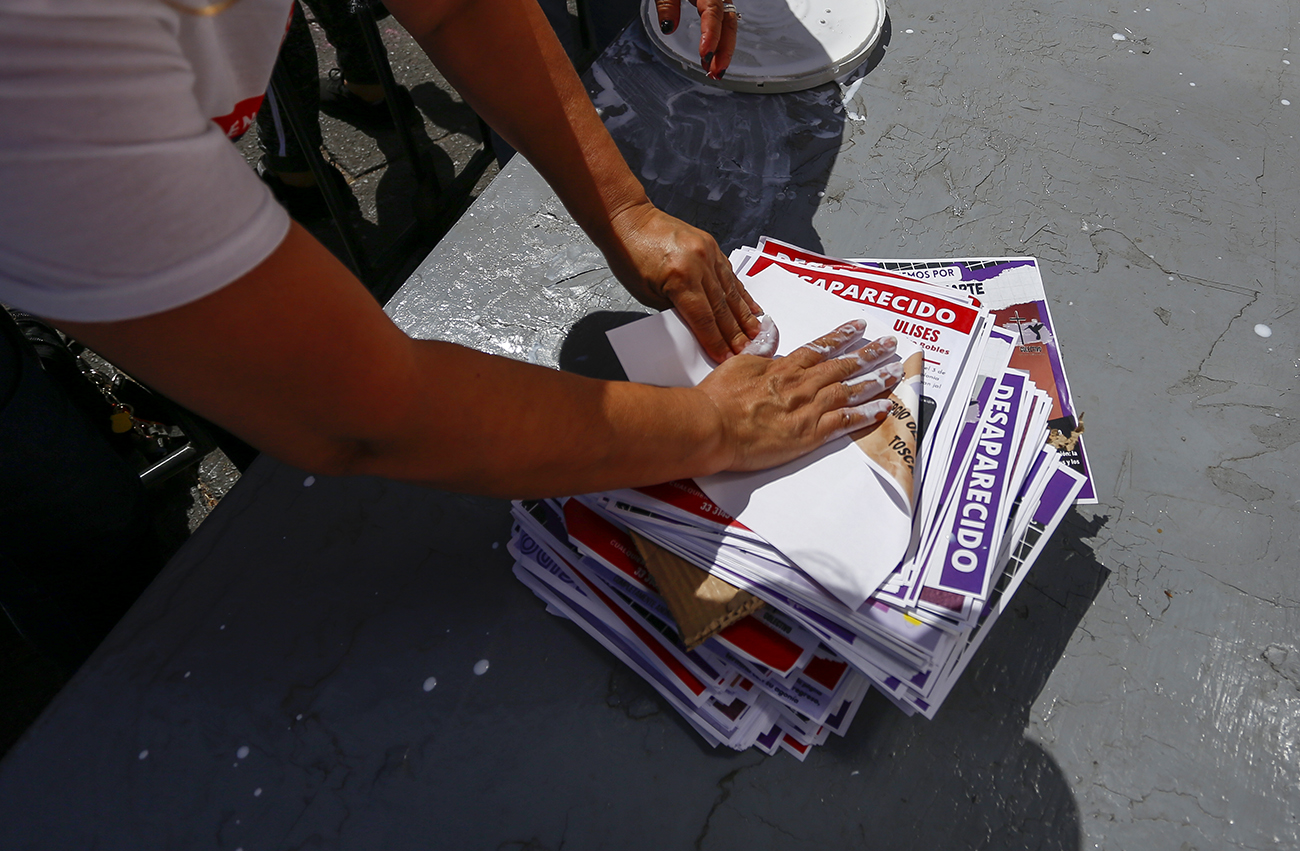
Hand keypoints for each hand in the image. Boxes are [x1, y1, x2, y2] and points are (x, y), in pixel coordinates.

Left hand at [608, 202, 762, 362]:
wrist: (629, 220)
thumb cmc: (629, 257)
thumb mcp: (646, 294)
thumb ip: (675, 310)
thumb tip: (698, 327)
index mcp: (680, 278)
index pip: (703, 319)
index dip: (716, 341)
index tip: (726, 357)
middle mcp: (698, 263)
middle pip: (721, 307)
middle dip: (735, 333)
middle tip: (748, 351)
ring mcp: (708, 252)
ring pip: (730, 291)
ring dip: (744, 315)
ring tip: (755, 333)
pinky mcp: (711, 245)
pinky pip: (730, 274)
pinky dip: (741, 293)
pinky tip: (752, 307)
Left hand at [654, 0, 739, 79]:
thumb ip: (666, 3)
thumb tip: (668, 26)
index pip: (713, 13)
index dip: (711, 35)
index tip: (705, 54)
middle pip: (729, 23)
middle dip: (724, 50)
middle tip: (715, 72)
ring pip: (729, 24)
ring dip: (724, 49)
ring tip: (714, 70)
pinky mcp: (716, 1)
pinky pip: (724, 21)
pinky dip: (720, 40)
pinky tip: (713, 54)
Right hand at [696, 320, 902, 471]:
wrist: (713, 426)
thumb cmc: (718, 399)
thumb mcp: (737, 364)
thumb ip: (759, 350)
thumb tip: (769, 334)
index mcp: (784, 367)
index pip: (820, 346)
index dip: (842, 336)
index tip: (859, 327)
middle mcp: (802, 384)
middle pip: (843, 365)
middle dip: (870, 353)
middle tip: (890, 345)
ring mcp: (808, 409)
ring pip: (850, 390)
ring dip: (876, 380)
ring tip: (895, 372)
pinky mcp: (809, 434)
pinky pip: (845, 422)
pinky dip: (866, 414)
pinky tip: (883, 408)